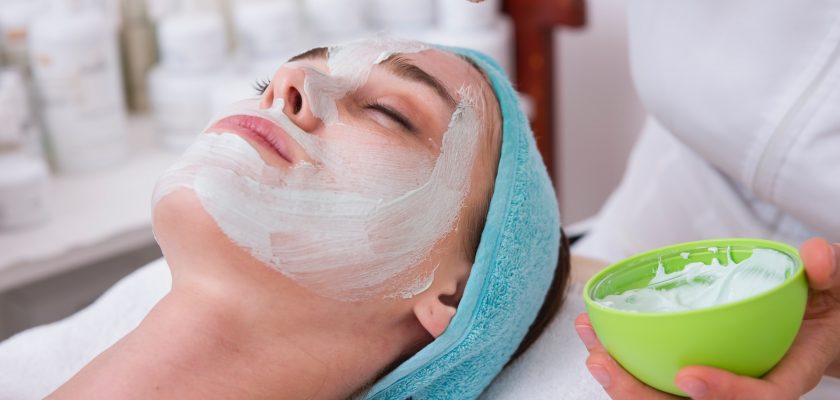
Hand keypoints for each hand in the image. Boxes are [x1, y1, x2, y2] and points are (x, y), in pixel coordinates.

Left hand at [575, 238, 839, 398]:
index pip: (761, 397)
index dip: (725, 394)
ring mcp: (719, 379)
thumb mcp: (837, 284)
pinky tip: (596, 336)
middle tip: (604, 365)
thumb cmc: (826, 301)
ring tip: (590, 348)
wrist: (821, 316)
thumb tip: (815, 257)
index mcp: (787, 375)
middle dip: (643, 395)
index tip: (688, 376)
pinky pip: (656, 374)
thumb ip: (830, 271)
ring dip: (622, 379)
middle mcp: (748, 385)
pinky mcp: (695, 369)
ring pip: (666, 397)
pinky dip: (624, 357)